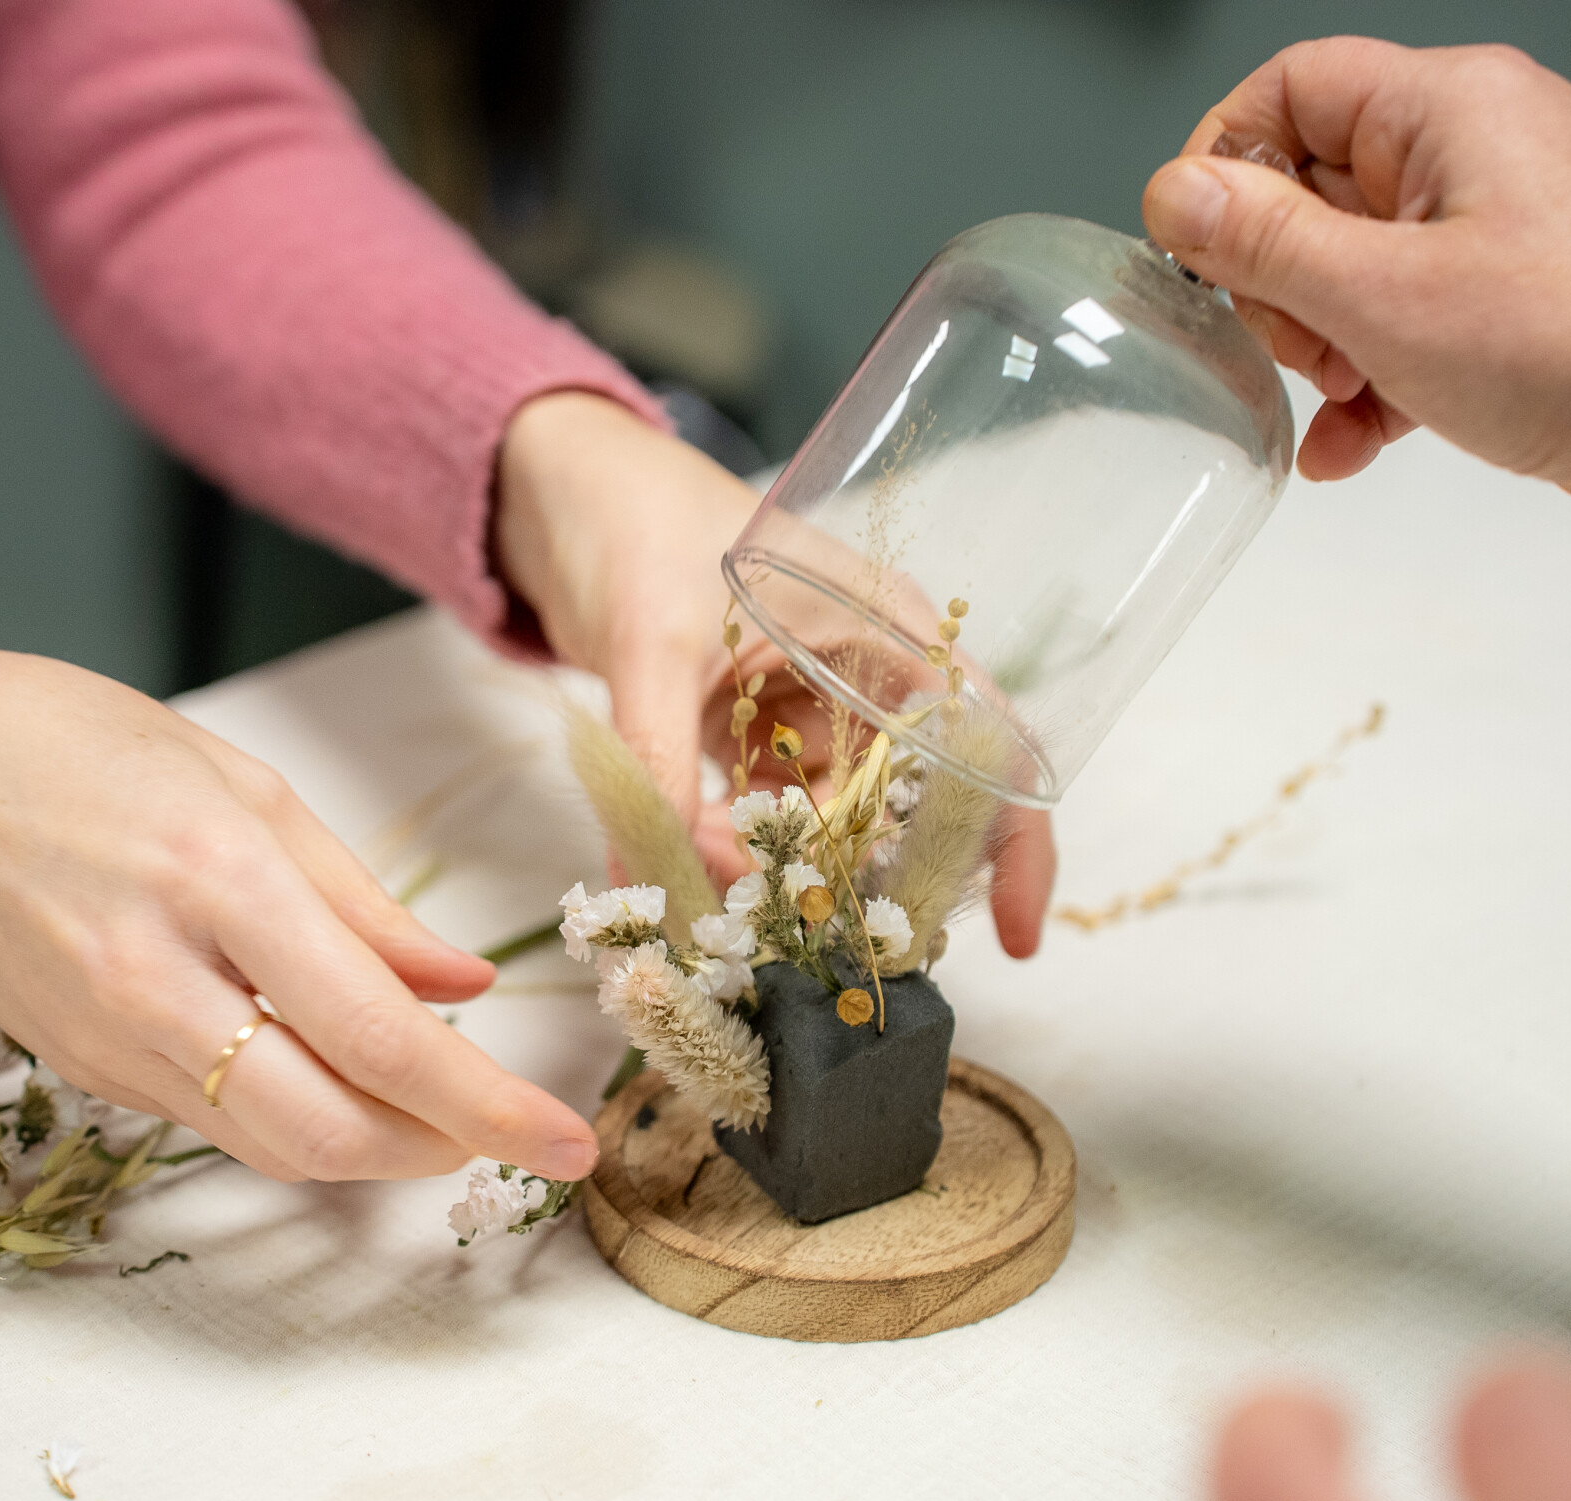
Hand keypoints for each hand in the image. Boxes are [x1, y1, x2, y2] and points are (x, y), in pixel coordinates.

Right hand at [0, 622, 599, 1183]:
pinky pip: (203, 1118)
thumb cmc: (61, 743)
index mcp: (217, 880)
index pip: (378, 1036)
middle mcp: (154, 977)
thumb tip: (463, 986)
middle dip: (438, 1151)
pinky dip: (285, 1114)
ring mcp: (101, 1036)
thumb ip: (360, 902)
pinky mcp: (71, 1066)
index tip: (564, 1140)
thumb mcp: (241, 784)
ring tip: (437, 1108)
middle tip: (510, 1135)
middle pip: (325, 1129)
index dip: (486, 1105)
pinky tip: (326, 1074)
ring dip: (368, 1145)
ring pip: (267, 1143)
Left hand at [493, 390, 1055, 956]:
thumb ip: (655, 766)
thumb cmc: (631, 523)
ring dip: (782, 873)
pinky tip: (687, 875)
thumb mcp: (650, 646)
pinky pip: (761, 816)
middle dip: (867, 878)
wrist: (555, 490)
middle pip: (910, 804)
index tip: (1013, 940)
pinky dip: (731, 853)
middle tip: (808, 936)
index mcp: (885, 627)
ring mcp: (805, 709)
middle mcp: (864, 674)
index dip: (1015, 843)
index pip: (988, 742)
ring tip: (716, 902)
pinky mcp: (747, 733)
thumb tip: (653, 886)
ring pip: (828, 824)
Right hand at [1141, 38, 1570, 565]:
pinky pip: (1405, 318)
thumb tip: (1176, 196)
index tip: (1198, 249)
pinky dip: (1373, 377)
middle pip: (1312, 183)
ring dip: (1323, 341)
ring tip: (1344, 393)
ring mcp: (1498, 221)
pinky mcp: (1514, 295)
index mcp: (1449, 107)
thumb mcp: (1381, 297)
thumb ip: (1263, 243)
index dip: (1225, 161)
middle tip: (1294, 341)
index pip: (1289, 87)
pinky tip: (1354, 442)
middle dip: (1281, 279)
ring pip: (1352, 263)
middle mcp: (1477, 146)